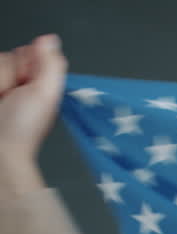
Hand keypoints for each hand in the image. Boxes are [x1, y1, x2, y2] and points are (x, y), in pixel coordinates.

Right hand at [0, 34, 64, 196]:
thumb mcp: (46, 95)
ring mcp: (1, 85)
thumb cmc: (22, 129)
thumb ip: (50, 66)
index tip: (27, 82)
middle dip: (9, 75)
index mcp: (36, 81)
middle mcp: (15, 81)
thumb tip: (50, 39)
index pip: (26, 52)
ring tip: (1, 102)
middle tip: (13, 97)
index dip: (25, 65)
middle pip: (6, 57)